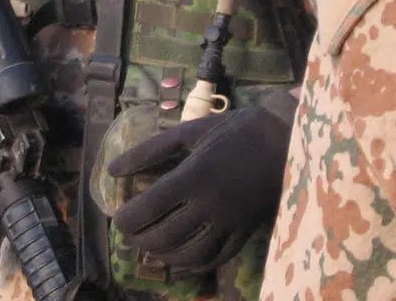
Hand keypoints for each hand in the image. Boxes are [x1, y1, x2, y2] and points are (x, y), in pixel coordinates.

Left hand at [108, 90, 296, 274]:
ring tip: (149, 245)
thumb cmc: (233, 130)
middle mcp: (210, 205)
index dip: (125, 218)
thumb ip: (149, 151)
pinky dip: (191, 266)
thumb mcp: (188, 132)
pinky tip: (178, 261)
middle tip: (130, 232)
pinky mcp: (244, 232)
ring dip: (161, 255)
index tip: (117, 215)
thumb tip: (112, 169)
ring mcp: (229, 223)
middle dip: (138, 239)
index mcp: (193, 176)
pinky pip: (214, 260)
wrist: (283, 138)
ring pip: (187, 255)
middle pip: (163, 237)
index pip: (148, 209)